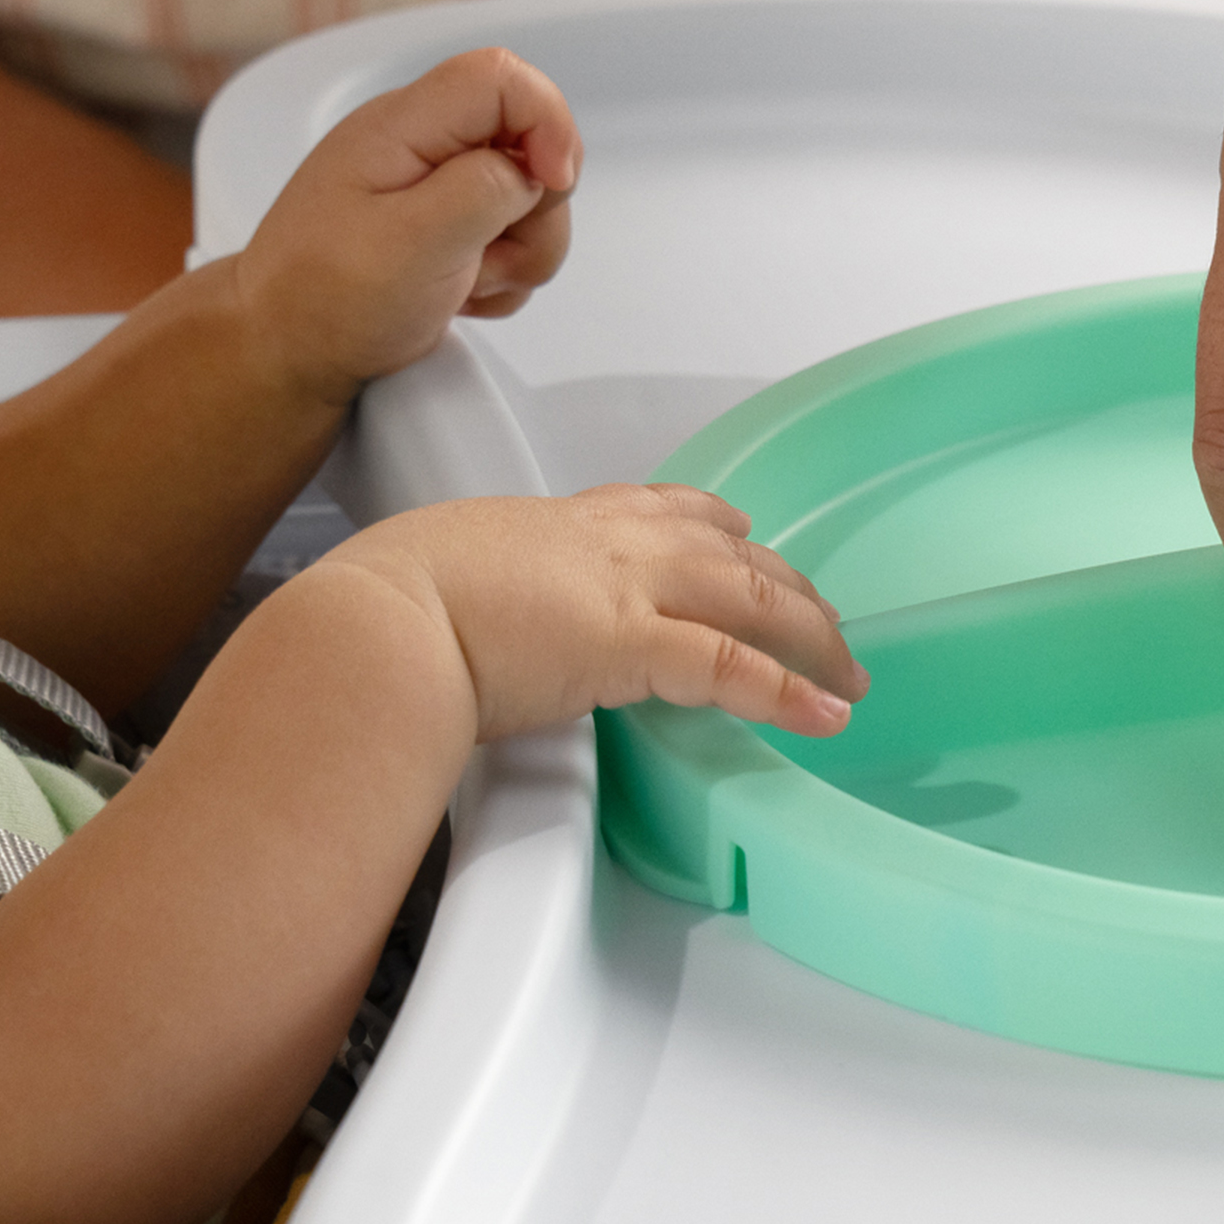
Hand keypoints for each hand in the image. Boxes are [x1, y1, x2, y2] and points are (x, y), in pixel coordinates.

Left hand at [234, 46, 582, 406]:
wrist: (284, 348)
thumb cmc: (324, 297)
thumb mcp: (412, 243)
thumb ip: (484, 189)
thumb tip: (533, 170)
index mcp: (403, 126)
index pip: (504, 79)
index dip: (547, 123)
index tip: (550, 185)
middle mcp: (423, 146)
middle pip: (529, 143)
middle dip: (535, 210)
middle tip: (487, 255)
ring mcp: (437, 188)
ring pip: (529, 199)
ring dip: (519, 252)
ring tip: (464, 283)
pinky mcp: (448, 228)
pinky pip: (512, 239)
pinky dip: (502, 275)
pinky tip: (459, 293)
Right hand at [333, 483, 866, 744]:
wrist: (375, 621)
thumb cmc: (386, 605)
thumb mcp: (446, 577)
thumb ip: (486, 593)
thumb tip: (473, 628)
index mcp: (565, 523)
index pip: (665, 509)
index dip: (719, 528)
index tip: (746, 536)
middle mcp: (611, 541)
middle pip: (733, 552)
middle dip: (791, 590)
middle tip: (829, 626)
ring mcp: (628, 588)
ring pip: (754, 599)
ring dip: (811, 641)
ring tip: (848, 677)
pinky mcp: (632, 643)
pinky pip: (734, 667)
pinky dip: (789, 691)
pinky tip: (826, 713)